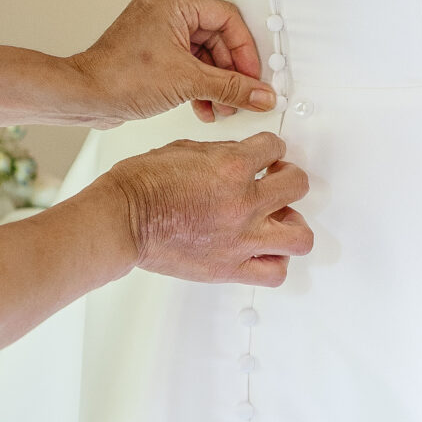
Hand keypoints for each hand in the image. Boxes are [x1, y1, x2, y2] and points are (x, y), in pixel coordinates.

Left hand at [68, 0, 276, 126]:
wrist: (83, 97)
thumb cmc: (120, 78)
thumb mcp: (187, 82)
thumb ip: (231, 88)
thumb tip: (262, 95)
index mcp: (174, 2)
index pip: (227, 19)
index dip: (245, 50)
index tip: (253, 78)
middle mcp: (165, 11)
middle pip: (216, 38)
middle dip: (229, 73)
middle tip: (241, 98)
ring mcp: (157, 32)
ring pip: (202, 55)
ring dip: (215, 84)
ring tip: (222, 109)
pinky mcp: (151, 53)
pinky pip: (186, 64)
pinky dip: (198, 85)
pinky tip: (203, 108)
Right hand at [111, 134, 312, 289]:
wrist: (123, 220)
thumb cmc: (144, 184)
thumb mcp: (186, 149)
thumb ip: (223, 153)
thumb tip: (245, 158)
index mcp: (231, 167)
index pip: (274, 148)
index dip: (271, 149)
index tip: (266, 156)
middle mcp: (243, 204)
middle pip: (297, 186)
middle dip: (288, 178)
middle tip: (275, 182)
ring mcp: (240, 240)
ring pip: (299, 236)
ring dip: (292, 223)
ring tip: (277, 220)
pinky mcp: (229, 268)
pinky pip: (274, 273)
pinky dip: (275, 261)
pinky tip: (263, 250)